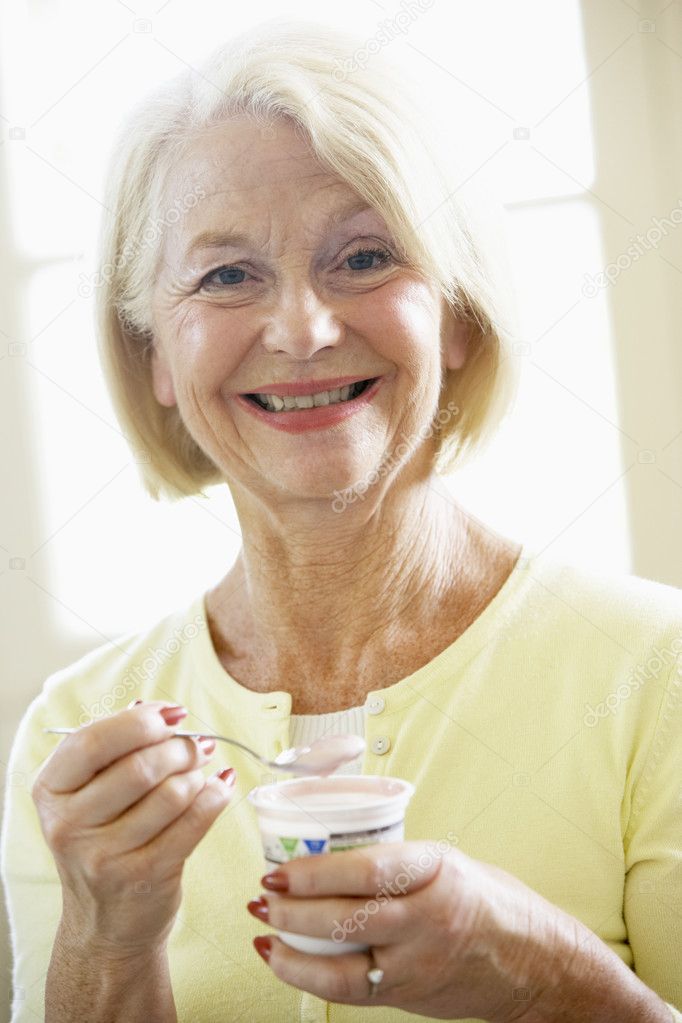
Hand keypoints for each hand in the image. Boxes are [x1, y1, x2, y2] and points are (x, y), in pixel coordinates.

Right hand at [32, 700, 236, 957]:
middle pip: (140, 766)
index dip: (140, 721)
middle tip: (197, 746)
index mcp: (51, 791)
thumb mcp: (91, 794)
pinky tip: (221, 787)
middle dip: (180, 748)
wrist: (107, 923)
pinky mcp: (145, 876)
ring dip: (197, 775)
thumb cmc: (105, 840)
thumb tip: (157, 709)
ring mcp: (105, 856)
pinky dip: (216, 796)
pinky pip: (195, 820)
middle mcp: (70, 825)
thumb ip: (117, 747)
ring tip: (198, 775)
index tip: (173, 714)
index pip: (92, 741)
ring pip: (173, 792)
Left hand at [246, 840, 597, 1021]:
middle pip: (349, 918)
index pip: (369, 871)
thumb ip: (395, 860)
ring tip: (263, 928)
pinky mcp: (410, 995)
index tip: (282, 869)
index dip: (317, 873)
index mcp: (438, 872)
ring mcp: (420, 963)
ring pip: (344, 963)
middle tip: (263, 894)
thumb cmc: (489, 901)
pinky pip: (351, 992)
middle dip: (294, 909)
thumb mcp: (445, 861)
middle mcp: (430, 919)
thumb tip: (327, 849)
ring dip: (292, 947)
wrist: (535, 962)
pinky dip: (309, 977)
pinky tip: (283, 961)